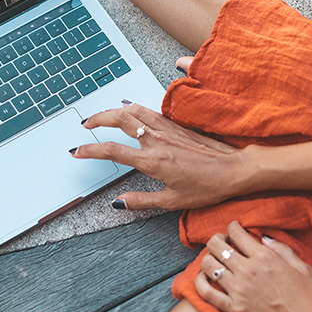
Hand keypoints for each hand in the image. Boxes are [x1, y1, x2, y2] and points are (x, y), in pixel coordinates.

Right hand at [70, 102, 246, 210]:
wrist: (234, 169)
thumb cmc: (207, 187)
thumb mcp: (172, 202)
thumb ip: (141, 201)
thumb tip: (118, 203)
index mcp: (152, 161)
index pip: (112, 152)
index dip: (90, 150)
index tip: (77, 152)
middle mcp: (157, 140)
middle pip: (119, 119)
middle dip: (98, 118)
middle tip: (85, 125)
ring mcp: (167, 129)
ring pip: (134, 110)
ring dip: (114, 110)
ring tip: (102, 115)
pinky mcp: (176, 125)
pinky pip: (149, 111)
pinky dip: (134, 107)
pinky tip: (130, 108)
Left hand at [194, 221, 311, 311]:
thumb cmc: (311, 300)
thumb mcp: (303, 267)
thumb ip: (282, 249)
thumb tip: (263, 238)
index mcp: (265, 257)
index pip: (236, 233)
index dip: (232, 228)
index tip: (234, 230)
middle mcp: (247, 270)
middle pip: (216, 245)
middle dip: (216, 239)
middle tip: (222, 244)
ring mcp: (238, 291)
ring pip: (208, 265)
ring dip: (208, 258)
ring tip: (215, 261)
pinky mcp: (234, 310)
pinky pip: (206, 292)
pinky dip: (199, 282)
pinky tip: (203, 278)